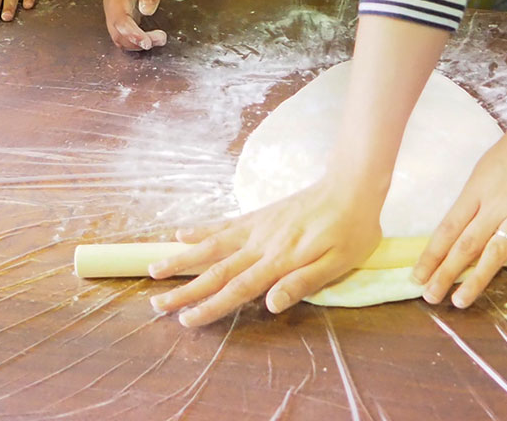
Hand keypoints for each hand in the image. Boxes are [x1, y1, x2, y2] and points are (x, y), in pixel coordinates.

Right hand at [102, 0, 169, 49]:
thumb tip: (147, 10)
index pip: (120, 20)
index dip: (132, 34)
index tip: (148, 42)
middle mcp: (112, 5)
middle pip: (117, 33)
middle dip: (137, 42)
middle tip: (161, 39)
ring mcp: (115, 11)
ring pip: (119, 37)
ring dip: (136, 43)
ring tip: (159, 38)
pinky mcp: (122, 14)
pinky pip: (123, 33)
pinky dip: (135, 40)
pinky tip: (150, 38)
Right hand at [148, 177, 385, 326]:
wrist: (352, 186)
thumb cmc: (351, 230)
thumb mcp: (338, 263)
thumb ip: (302, 283)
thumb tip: (270, 305)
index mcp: (278, 260)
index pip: (237, 289)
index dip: (210, 306)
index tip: (185, 321)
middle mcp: (260, 244)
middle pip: (215, 271)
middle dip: (185, 290)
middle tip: (156, 304)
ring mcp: (257, 227)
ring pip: (211, 246)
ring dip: (181, 259)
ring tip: (154, 269)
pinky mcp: (259, 215)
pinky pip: (224, 224)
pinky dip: (200, 230)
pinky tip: (180, 234)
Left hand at [412, 101, 506, 307]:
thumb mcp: (487, 166)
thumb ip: (476, 197)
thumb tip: (463, 221)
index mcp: (477, 191)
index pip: (448, 228)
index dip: (431, 254)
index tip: (417, 275)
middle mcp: (496, 206)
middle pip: (466, 245)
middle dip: (445, 273)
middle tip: (430, 296)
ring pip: (495, 253)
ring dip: (477, 279)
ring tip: (460, 300)